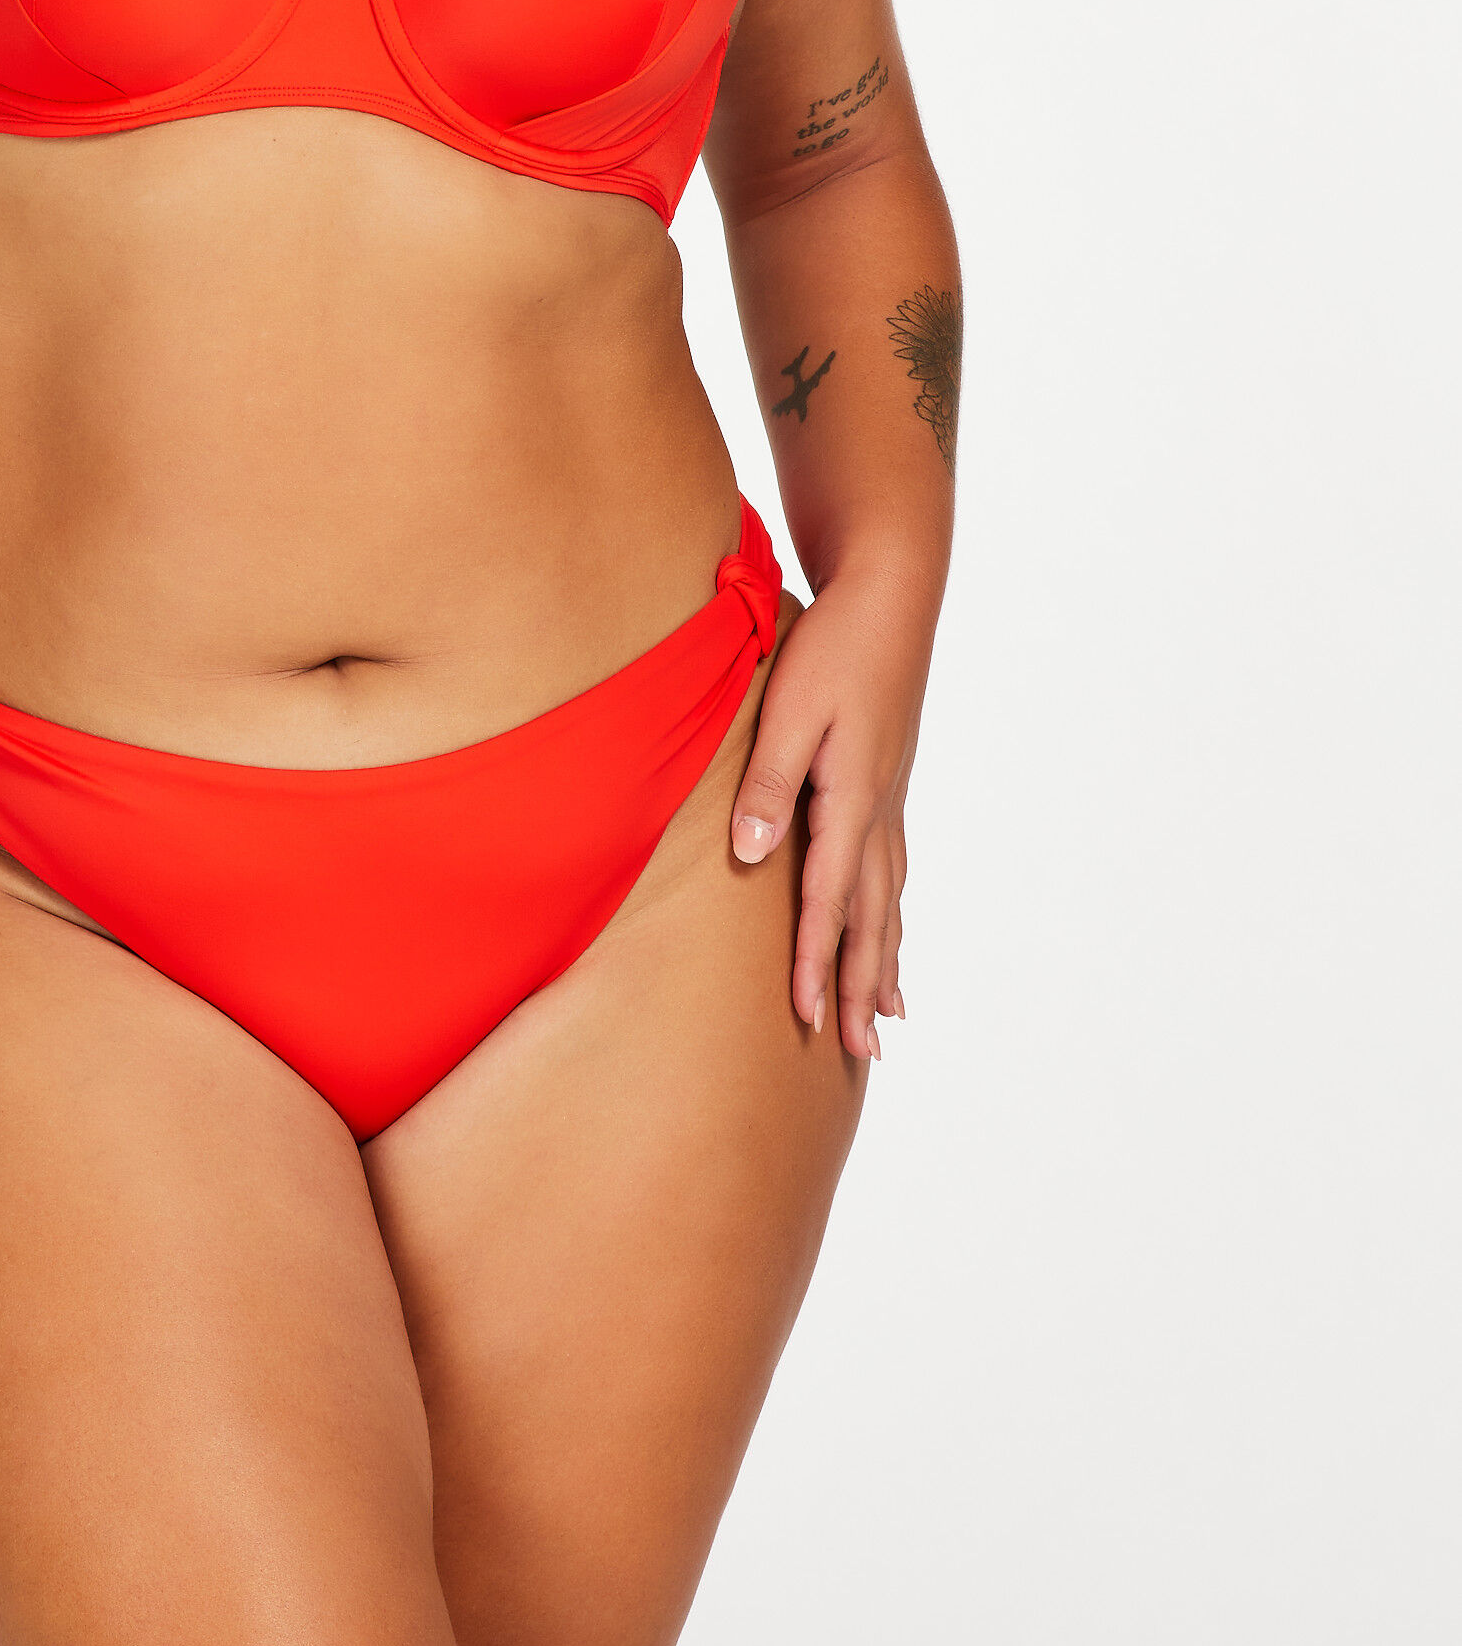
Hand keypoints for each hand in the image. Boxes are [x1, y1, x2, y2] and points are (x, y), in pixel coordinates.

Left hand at [727, 568, 927, 1060]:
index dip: (815, 961)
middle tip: (864, 1053)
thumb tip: (752, 857)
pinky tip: (889, 927)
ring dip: (884, 958)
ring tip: (888, 1017)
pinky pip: (892, 867)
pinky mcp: (887, 780)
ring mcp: (889, 796)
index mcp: (852, 798)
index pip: (828, 899)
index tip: (806, 1020)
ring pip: (888, 897)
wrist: (889, 592)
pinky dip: (891, 911)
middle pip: (870, 916)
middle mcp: (879, 808)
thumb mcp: (791, 712)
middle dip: (861, 985)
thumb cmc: (832, 646)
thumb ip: (770, 784)